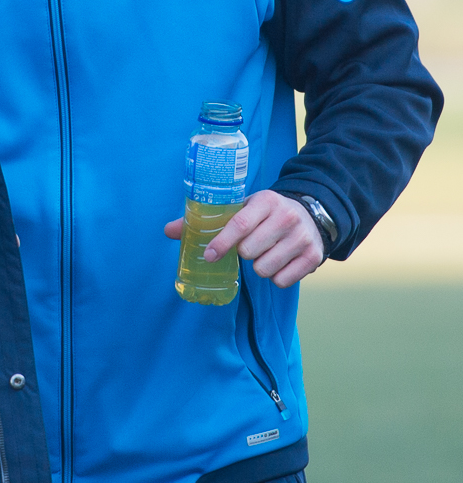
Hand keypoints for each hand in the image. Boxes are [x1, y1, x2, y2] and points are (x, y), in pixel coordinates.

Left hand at [163, 191, 324, 288]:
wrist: (312, 214)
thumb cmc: (266, 214)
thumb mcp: (242, 208)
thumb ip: (207, 221)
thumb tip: (167, 231)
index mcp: (266, 201)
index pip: (239, 224)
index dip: (222, 243)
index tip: (209, 256)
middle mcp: (287, 217)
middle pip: (249, 252)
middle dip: (243, 254)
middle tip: (249, 248)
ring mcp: (302, 238)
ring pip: (264, 269)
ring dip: (259, 268)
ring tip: (265, 254)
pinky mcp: (314, 257)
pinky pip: (283, 281)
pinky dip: (277, 277)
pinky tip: (280, 262)